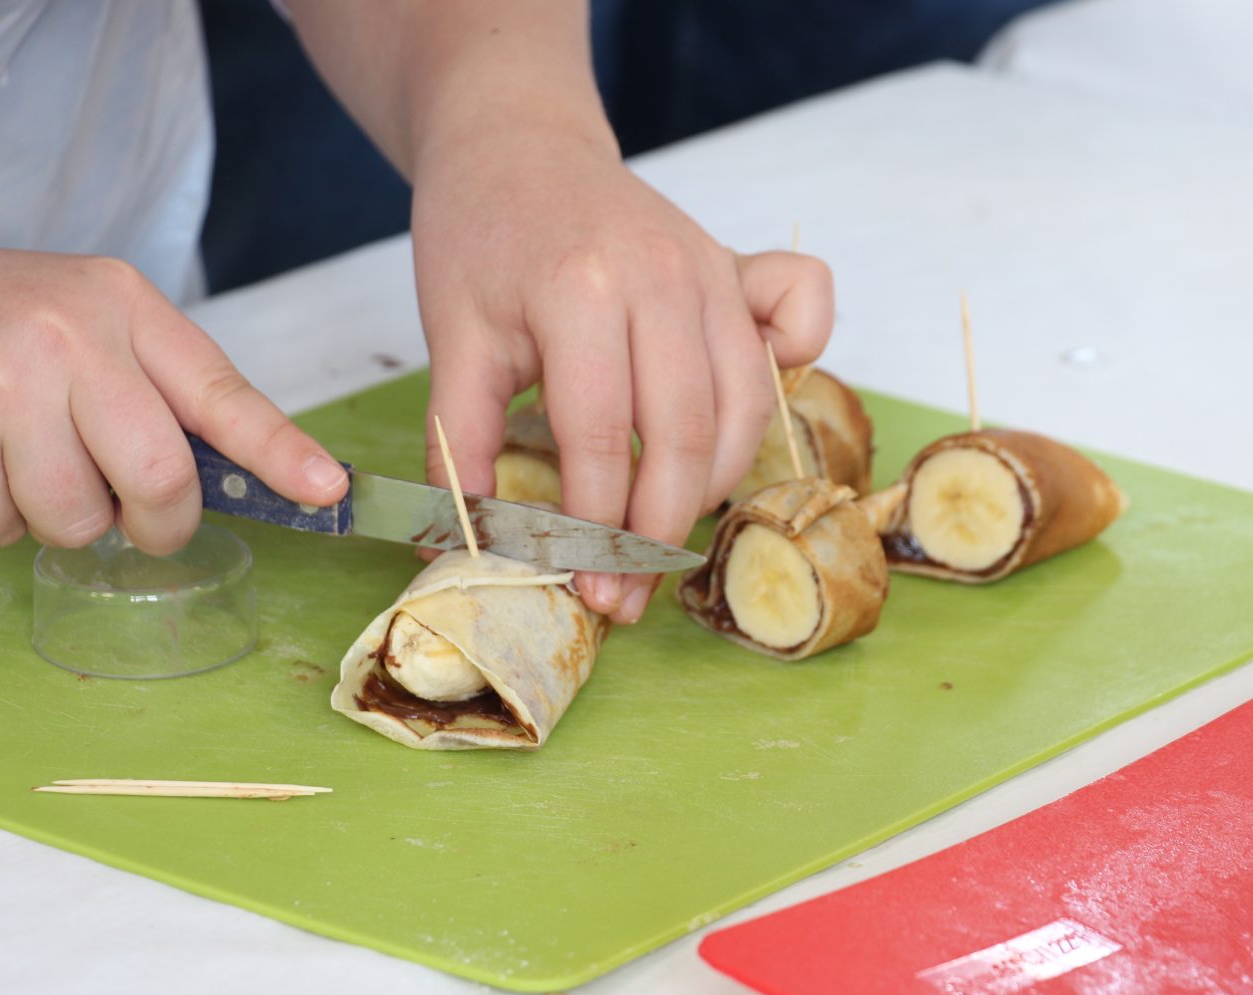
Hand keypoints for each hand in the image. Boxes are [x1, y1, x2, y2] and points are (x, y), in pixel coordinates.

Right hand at [0, 247, 348, 554]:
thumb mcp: (89, 321)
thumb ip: (159, 388)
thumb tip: (248, 478)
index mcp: (124, 307)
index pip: (224, 393)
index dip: (281, 453)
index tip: (327, 489)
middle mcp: (72, 337)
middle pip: (161, 480)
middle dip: (157, 524)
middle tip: (135, 518)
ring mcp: (4, 383)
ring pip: (76, 519)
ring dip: (59, 520)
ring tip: (26, 463)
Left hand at [414, 125, 833, 623]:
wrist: (518, 144)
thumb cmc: (480, 236)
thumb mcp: (451, 338)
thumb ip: (460, 445)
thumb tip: (463, 546)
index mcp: (581, 290)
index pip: (603, 440)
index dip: (593, 529)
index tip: (582, 588)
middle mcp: (664, 276)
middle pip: (686, 436)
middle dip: (657, 534)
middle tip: (626, 592)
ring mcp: (711, 268)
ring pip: (744, 408)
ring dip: (710, 486)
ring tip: (660, 533)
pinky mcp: (738, 266)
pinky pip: (801, 322)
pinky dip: (789, 378)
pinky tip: (731, 423)